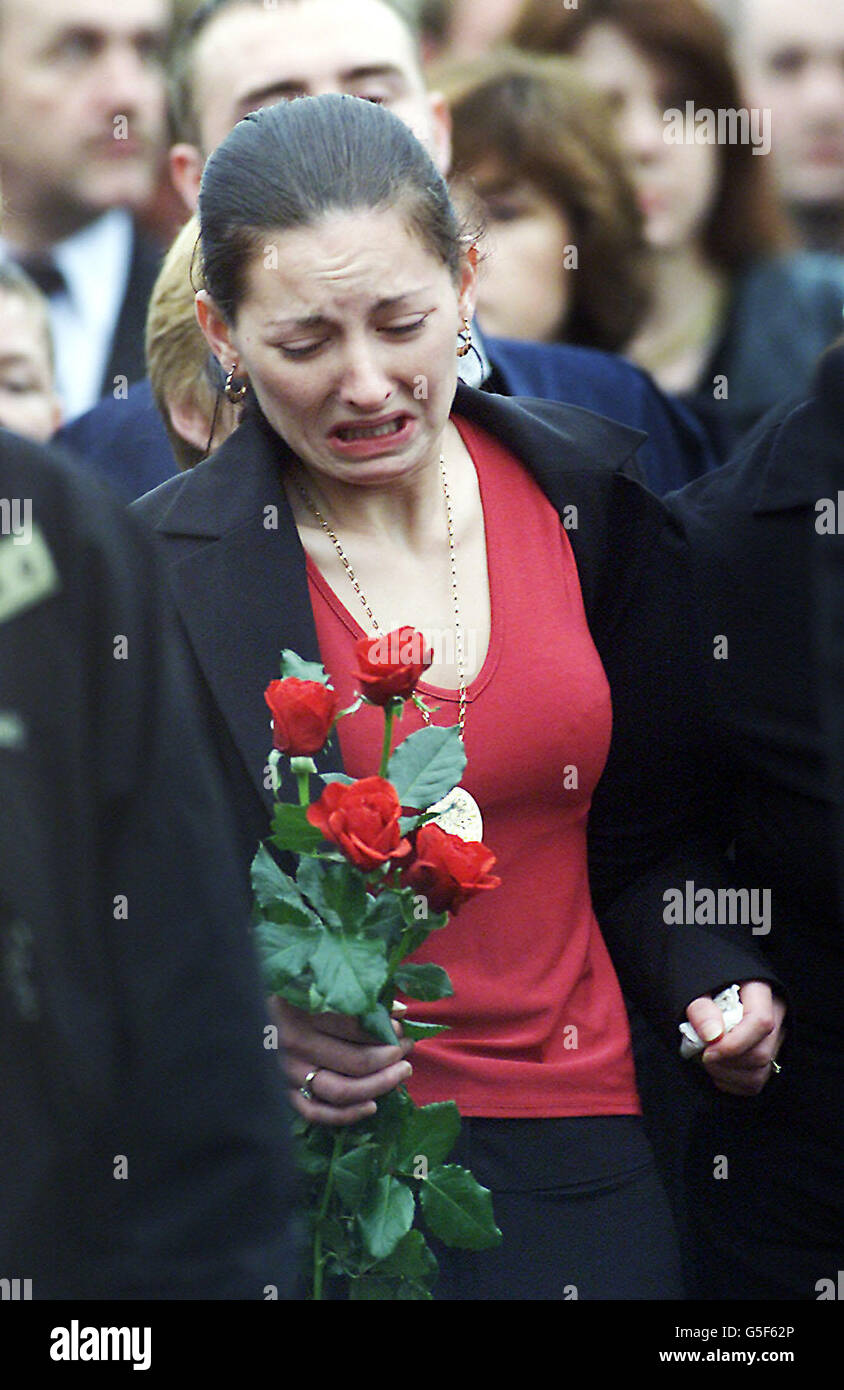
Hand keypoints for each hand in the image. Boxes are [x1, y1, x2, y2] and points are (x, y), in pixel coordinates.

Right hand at [269, 996, 413, 1125]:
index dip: (386, 1029)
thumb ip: (351, 995)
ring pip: (341, 1091)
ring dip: (379, 1085)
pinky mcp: (282, 1093)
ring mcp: (287, 1073)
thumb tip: (397, 1009)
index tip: (401, 1027)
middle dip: (391, 1057)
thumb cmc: (278, 993)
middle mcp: (295, 1045)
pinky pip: (317, 1112)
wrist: (234, 1015)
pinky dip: (346, 1115)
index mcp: (302, 1011)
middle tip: (407, 1049)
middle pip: (356, 1062)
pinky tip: (371, 1106)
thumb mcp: (308, 983)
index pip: (356, 1026)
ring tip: (401, 1074)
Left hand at [684, 982, 785, 1095]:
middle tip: (702, 1053)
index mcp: (759, 989)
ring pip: (761, 1072)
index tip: (708, 1051)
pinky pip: (755, 1083)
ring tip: (707, 1059)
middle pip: (761, 1052)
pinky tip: (716, 1067)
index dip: (734, 1044)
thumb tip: (713, 1035)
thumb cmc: (700, 985)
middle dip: (727, 1061)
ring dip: (727, 1074)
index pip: (760, 1022)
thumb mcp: (694, 986)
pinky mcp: (768, 1055)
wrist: (705, 990)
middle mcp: (774, 1013)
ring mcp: (775, 1036)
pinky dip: (731, 1082)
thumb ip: (701, 1008)